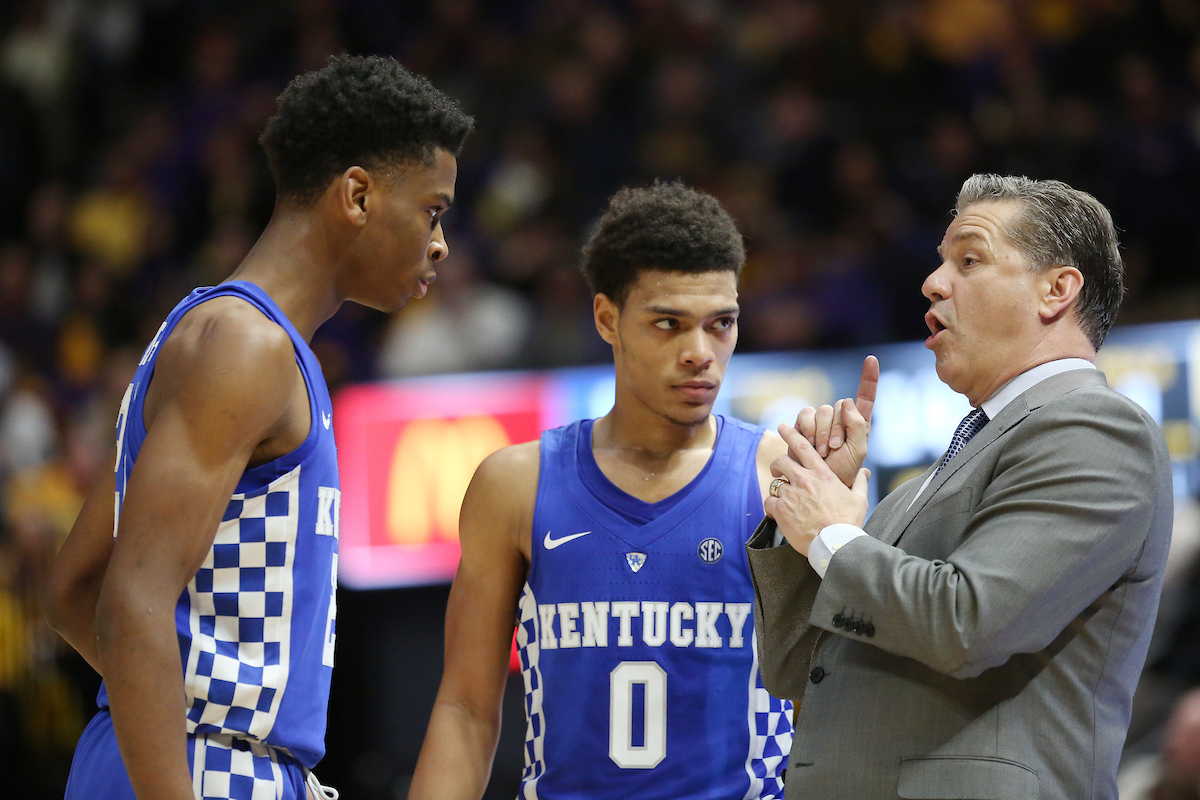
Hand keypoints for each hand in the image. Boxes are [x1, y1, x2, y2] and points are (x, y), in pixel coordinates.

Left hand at [764, 422, 869, 557]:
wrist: (835, 543)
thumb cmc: (848, 522)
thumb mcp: (858, 499)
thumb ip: (859, 483)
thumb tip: (864, 473)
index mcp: (822, 474)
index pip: (802, 446)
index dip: (790, 434)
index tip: (782, 426)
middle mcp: (804, 480)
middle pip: (781, 461)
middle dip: (777, 465)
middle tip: (778, 471)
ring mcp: (791, 494)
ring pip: (774, 484)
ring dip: (777, 490)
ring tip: (783, 499)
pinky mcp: (781, 510)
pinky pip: (769, 501)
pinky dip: (772, 506)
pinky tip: (779, 513)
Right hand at [794, 355, 877, 487]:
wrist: (816, 483)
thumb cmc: (842, 472)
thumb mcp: (858, 451)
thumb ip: (858, 426)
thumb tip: (848, 402)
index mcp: (858, 423)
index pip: (865, 396)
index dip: (868, 378)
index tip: (871, 359)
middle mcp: (840, 418)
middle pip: (838, 406)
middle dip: (836, 430)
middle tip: (833, 450)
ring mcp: (820, 420)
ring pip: (821, 411)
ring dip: (820, 433)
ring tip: (821, 451)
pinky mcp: (802, 424)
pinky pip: (804, 415)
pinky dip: (806, 430)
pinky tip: (807, 444)